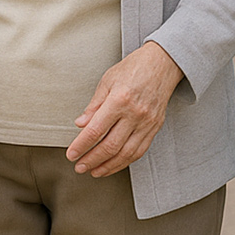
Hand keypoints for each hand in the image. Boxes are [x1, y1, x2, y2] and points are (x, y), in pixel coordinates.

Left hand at [67, 42, 184, 176]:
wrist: (163, 63)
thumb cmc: (134, 68)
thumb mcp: (108, 80)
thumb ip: (94, 105)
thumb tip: (80, 125)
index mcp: (120, 100)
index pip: (96, 130)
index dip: (81, 145)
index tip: (71, 154)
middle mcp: (135, 114)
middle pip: (110, 146)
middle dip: (91, 160)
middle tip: (79, 166)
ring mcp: (147, 122)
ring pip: (126, 153)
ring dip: (108, 166)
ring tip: (94, 171)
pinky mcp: (155, 127)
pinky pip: (139, 151)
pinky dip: (125, 161)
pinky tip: (113, 164)